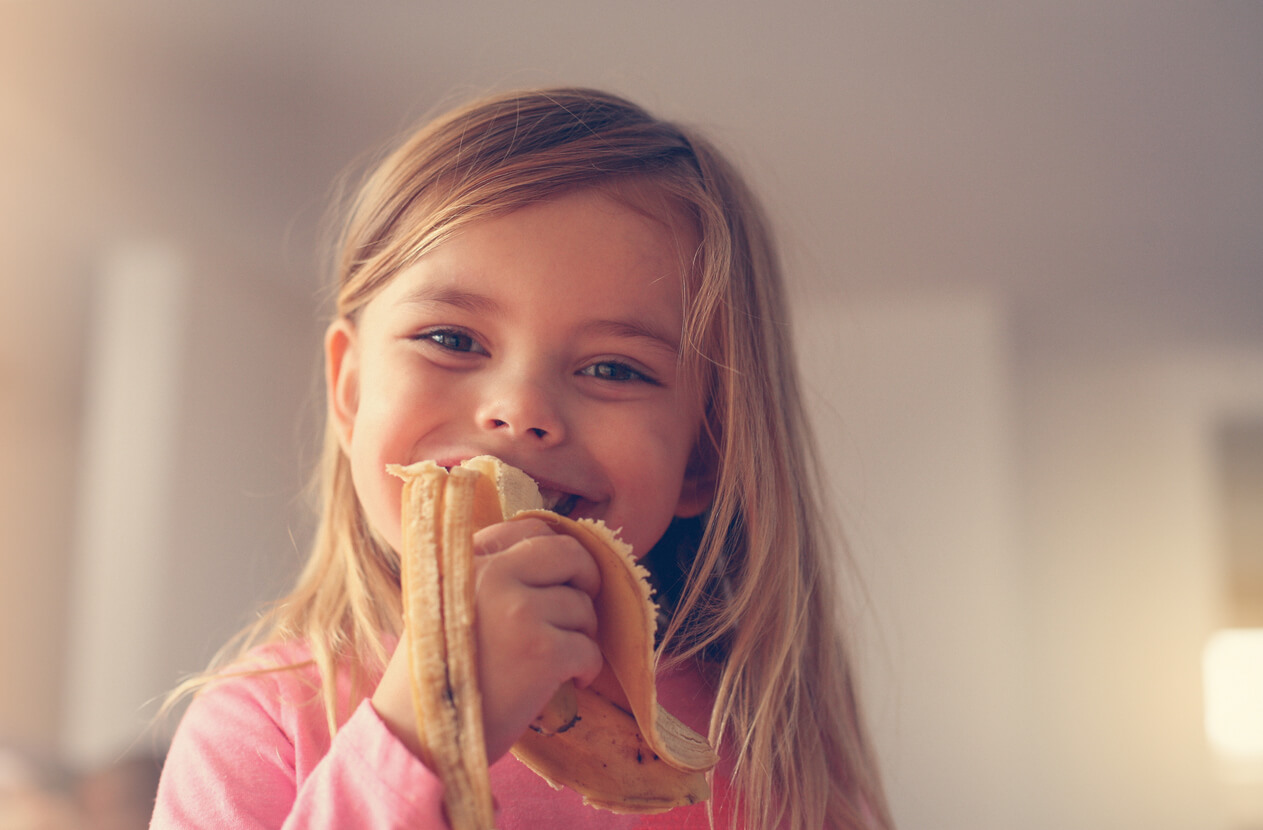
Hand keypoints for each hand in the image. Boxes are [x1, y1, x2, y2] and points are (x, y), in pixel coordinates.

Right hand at [371, 518, 602, 763]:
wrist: (417, 737)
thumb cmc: (436, 676)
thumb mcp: (445, 604)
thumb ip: (488, 576)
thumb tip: (550, 557)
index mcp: (467, 560)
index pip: (531, 529)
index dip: (557, 554)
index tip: (561, 579)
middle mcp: (493, 575)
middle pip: (569, 553)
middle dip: (586, 579)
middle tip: (580, 608)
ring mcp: (519, 610)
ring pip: (582, 606)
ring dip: (582, 635)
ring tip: (560, 659)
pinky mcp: (542, 651)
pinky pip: (589, 648)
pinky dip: (587, 669)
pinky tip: (569, 682)